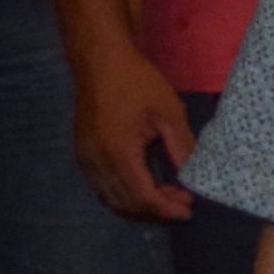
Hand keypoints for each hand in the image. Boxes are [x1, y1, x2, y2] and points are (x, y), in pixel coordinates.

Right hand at [69, 43, 197, 221]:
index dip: (166, 209)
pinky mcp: (82, 155)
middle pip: (125, 204)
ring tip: (168, 197)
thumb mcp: (168, 111)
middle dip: (155, 210)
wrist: (100, 62)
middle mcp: (95, 164)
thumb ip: (181, 146)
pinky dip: (124, 194)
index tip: (189, 210)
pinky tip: (145, 186)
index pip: (142, 197)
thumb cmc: (137, 82)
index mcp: (117, 154)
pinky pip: (102, 188)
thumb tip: (191, 176)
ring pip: (111, 199)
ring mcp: (85, 161)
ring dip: (139, 205)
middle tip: (183, 203)